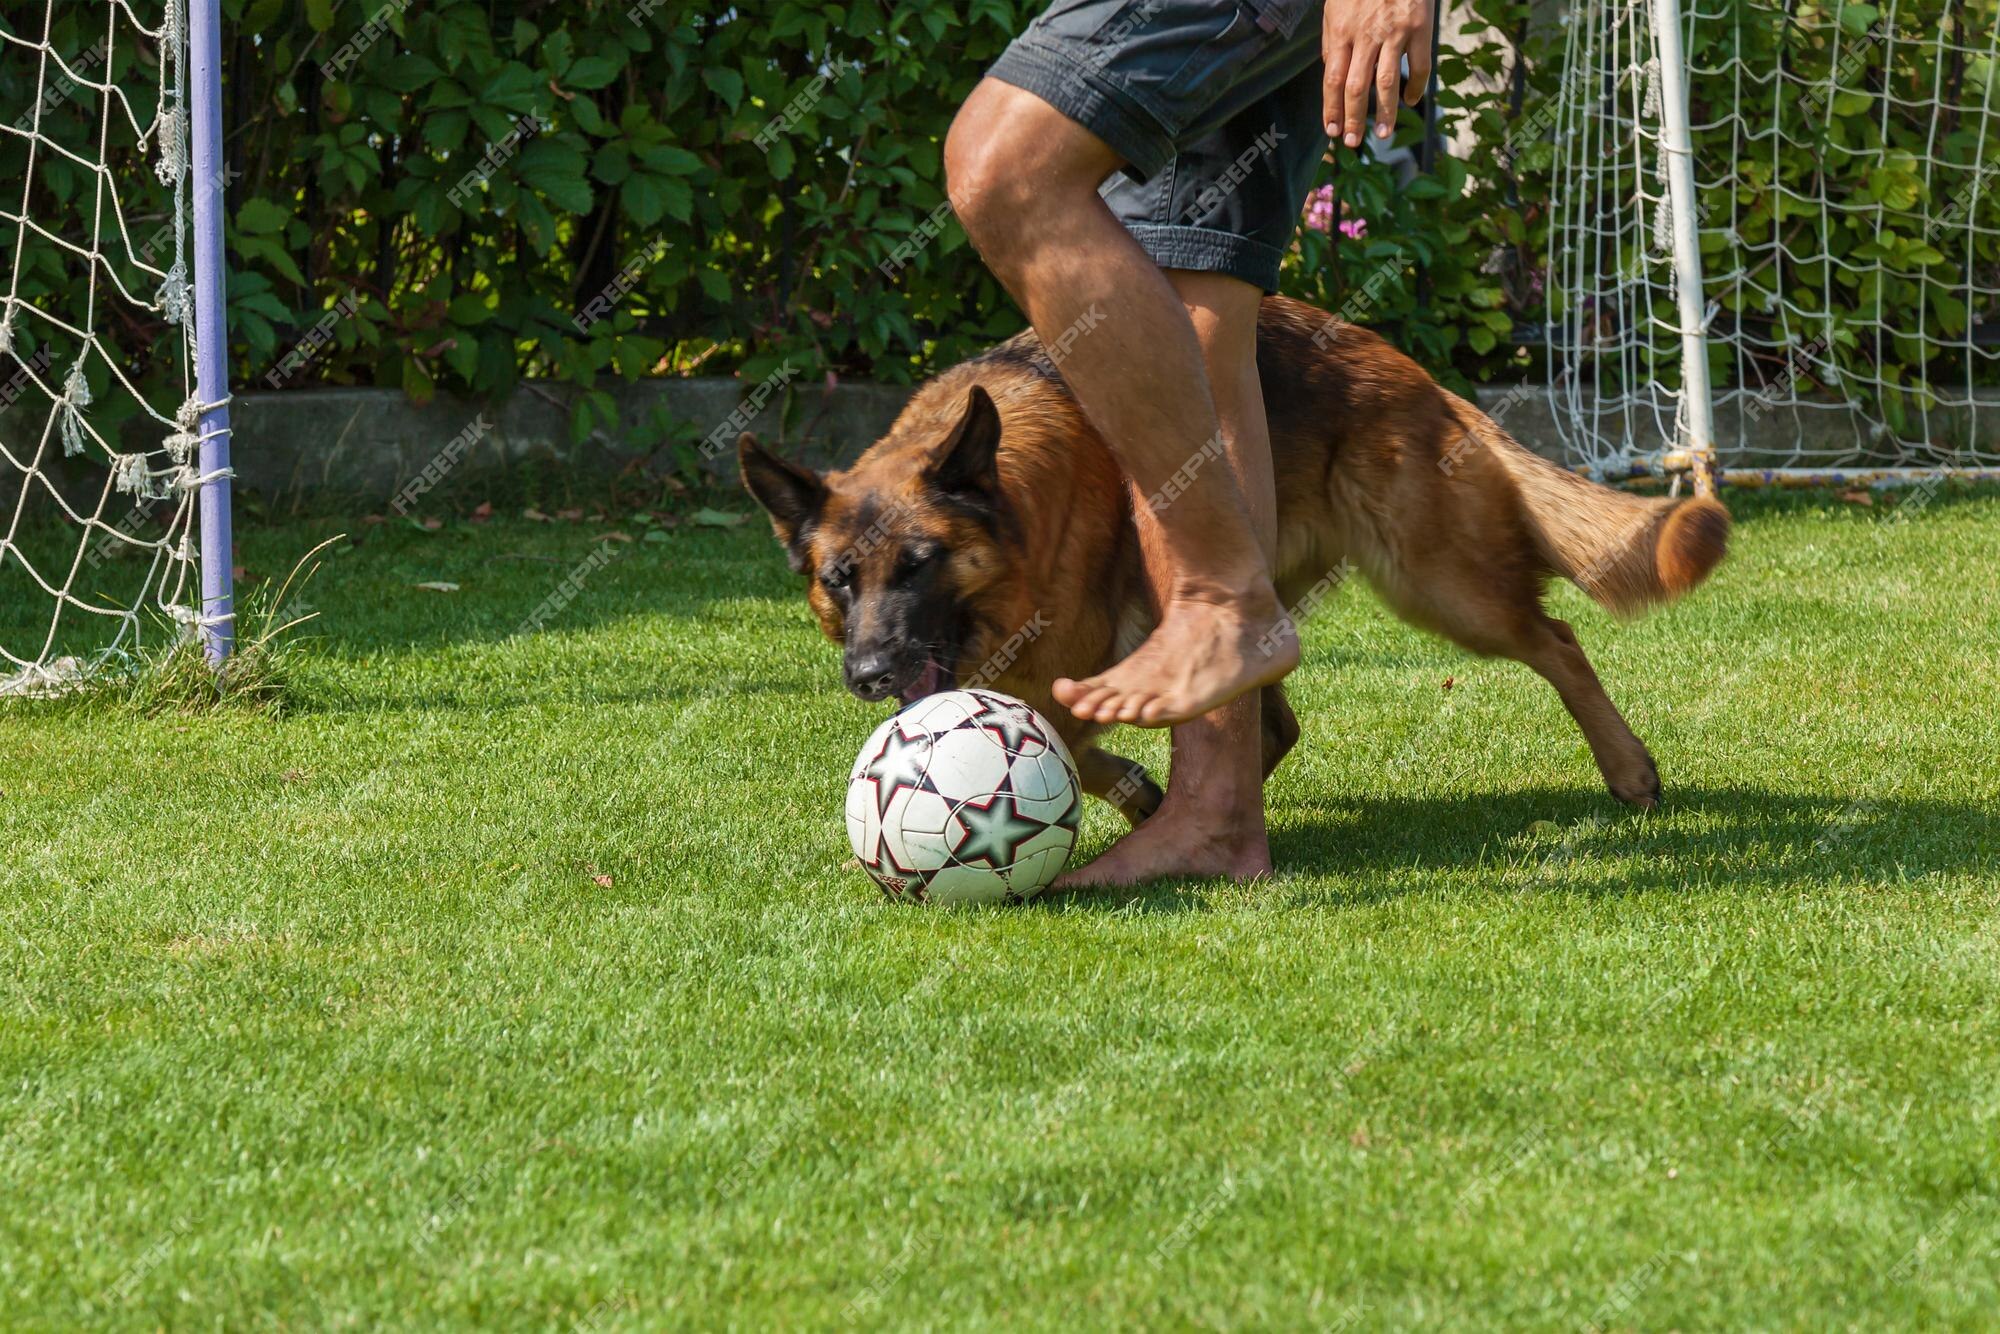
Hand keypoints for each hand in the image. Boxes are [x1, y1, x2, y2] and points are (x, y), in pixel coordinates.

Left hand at [1322, 0, 1433, 148]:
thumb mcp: (1336, 8)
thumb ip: (1333, 41)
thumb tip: (1331, 75)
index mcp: (1342, 31)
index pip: (1331, 79)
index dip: (1331, 109)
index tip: (1331, 130)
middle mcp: (1366, 35)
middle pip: (1356, 87)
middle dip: (1353, 119)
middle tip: (1353, 142)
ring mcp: (1394, 32)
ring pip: (1386, 82)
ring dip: (1384, 113)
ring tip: (1382, 134)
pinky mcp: (1419, 27)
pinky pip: (1419, 65)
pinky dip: (1415, 87)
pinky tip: (1410, 101)